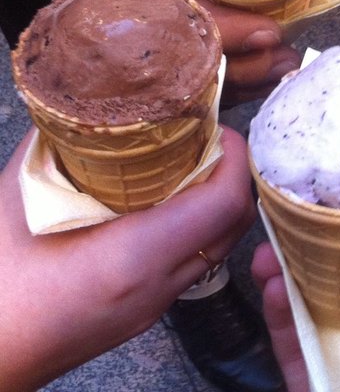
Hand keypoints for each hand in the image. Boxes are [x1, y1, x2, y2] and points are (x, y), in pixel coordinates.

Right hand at [0, 0, 299, 102]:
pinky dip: (200, 61)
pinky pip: (156, 52)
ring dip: (221, 71)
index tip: (269, 29)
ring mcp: (93, 19)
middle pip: (165, 55)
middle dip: (231, 62)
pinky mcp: (105, 23)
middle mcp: (88, 2)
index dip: (223, 27)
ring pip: (160, 66)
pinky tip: (242, 65)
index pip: (167, 10)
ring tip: (275, 69)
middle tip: (283, 58)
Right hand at [0, 126, 254, 390]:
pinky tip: (165, 204)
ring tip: (192, 165)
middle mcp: (157, 287)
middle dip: (234, 176)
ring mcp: (154, 306)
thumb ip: (57, 146)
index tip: (223, 133)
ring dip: (217, 203)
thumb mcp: (20, 200)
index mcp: (135, 258)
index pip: (224, 205)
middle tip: (211, 142)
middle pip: (233, 226)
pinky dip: (196, 227)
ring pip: (216, 247)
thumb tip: (84, 107)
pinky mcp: (143, 314)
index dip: (236, 161)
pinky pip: (191, 263)